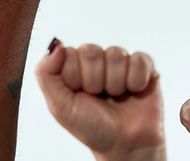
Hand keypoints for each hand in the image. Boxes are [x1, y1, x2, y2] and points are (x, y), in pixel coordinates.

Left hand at [35, 40, 164, 160]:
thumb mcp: (59, 106)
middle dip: (95, 81)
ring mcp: (120, 61)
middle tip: (99, 98)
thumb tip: (55, 44)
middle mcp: (96, 61)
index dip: (74, 78)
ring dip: (116, 84)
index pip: (68, 53)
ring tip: (116, 97)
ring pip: (116, 54)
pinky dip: (136, 81)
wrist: (125, 145)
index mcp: (73, 66)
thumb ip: (45, 73)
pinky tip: (133, 92)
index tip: (80, 95)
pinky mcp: (144, 65)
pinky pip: (139, 60)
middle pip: (91, 51)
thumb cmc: (92, 127)